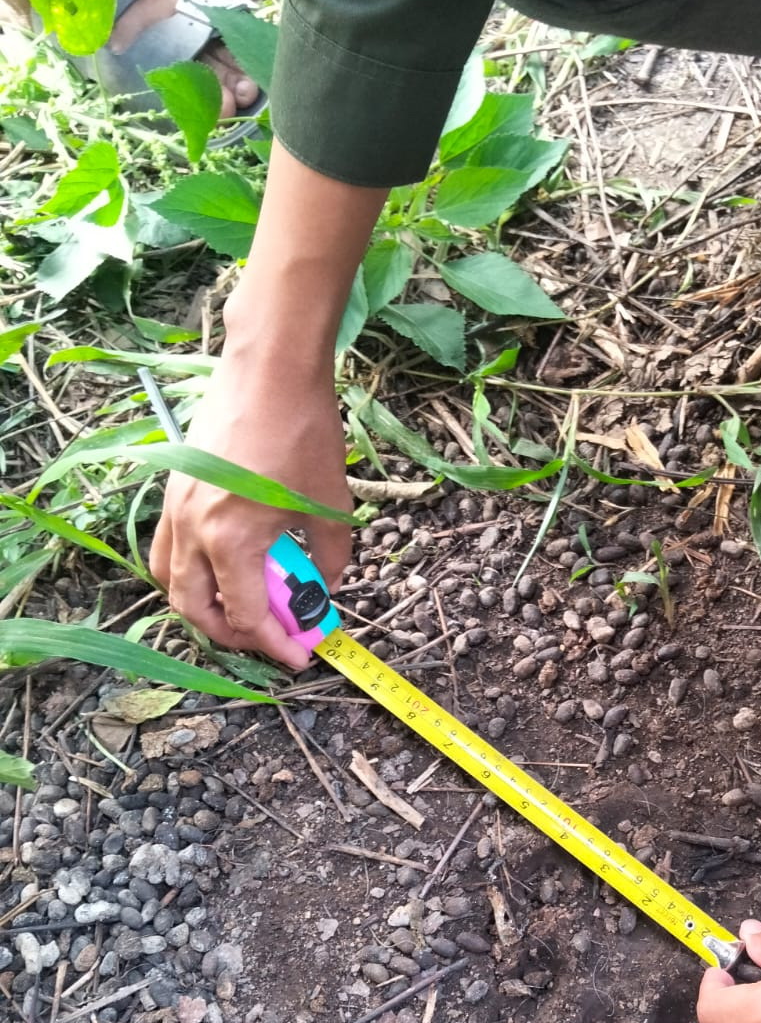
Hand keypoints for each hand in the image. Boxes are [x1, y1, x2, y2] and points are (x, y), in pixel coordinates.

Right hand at [149, 354, 351, 669]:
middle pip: (194, 609)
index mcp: (230, 540)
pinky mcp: (174, 490)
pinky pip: (167, 548)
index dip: (275, 643)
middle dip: (233, 634)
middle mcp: (192, 530)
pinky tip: (227, 566)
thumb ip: (330, 557)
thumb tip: (328, 587)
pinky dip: (192, 571)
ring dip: (203, 606)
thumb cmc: (304, 430)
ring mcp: (175, 509)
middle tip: (271, 638)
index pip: (245, 615)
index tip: (300, 655)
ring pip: (171, 581)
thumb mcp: (331, 504)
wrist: (269, 367)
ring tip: (243, 607)